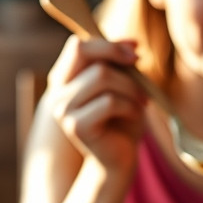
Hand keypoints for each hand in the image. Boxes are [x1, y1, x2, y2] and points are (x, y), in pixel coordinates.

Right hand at [43, 36, 146, 174]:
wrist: (120, 160)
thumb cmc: (123, 120)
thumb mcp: (123, 85)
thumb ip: (120, 64)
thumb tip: (132, 43)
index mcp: (66, 79)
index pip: (78, 47)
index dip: (107, 45)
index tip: (134, 53)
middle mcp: (59, 93)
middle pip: (89, 57)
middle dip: (122, 65)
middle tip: (144, 82)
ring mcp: (64, 110)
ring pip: (102, 77)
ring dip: (130, 87)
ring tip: (143, 101)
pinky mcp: (76, 126)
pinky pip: (109, 102)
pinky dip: (130, 105)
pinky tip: (136, 114)